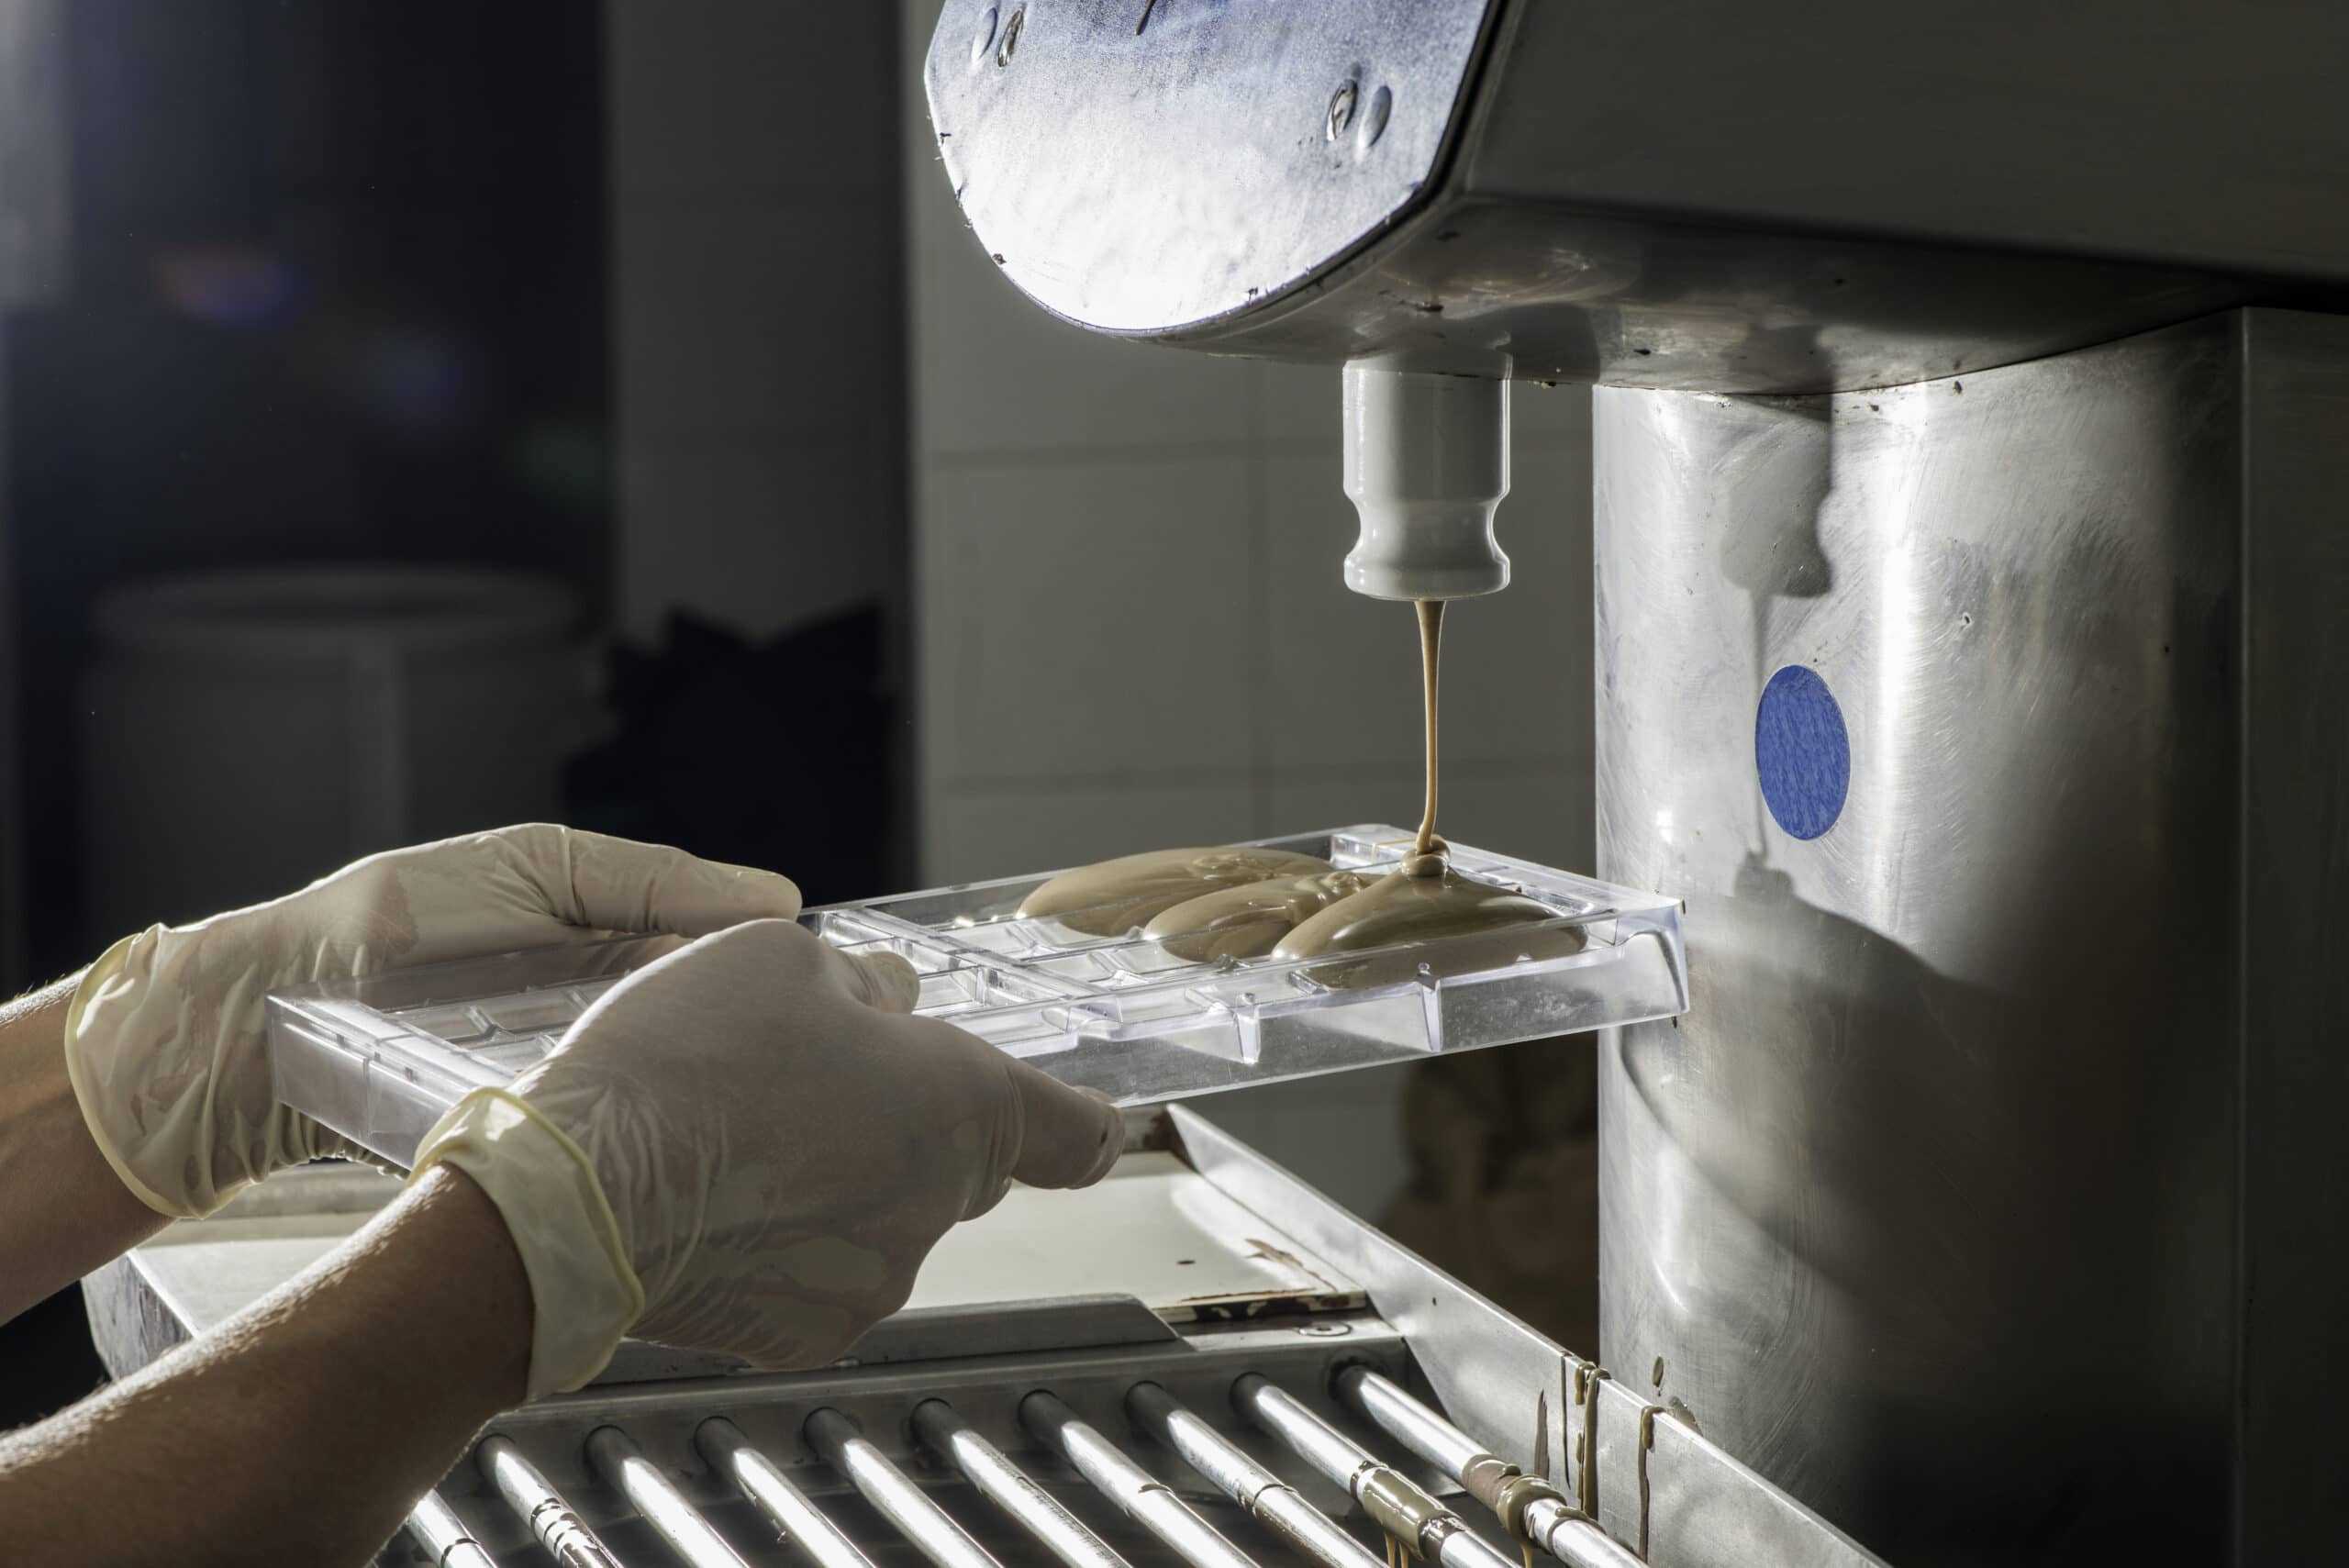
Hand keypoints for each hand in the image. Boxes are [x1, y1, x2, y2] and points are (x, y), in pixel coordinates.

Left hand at [64, 824, 799, 1218]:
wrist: (268, 1022)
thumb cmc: (392, 923)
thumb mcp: (535, 867)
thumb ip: (652, 880)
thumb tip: (781, 899)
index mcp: (618, 947)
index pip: (730, 960)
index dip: (782, 972)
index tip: (838, 983)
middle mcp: (606, 1019)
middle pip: (713, 1032)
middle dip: (756, 1039)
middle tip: (806, 1047)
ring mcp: (575, 1082)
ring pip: (672, 1090)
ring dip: (705, 1092)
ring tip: (755, 1098)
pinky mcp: (542, 1143)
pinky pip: (614, 1142)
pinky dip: (645, 1140)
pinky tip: (677, 1137)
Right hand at [410, 919, 1125, 1395]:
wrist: (573, 1200)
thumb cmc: (682, 1066)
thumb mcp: (778, 957)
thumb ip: (861, 984)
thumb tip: (885, 1003)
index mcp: (962, 1105)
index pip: (1076, 1134)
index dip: (1087, 1124)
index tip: (1098, 1129)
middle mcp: (934, 1205)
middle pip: (956, 1163)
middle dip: (905, 1123)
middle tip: (813, 1077)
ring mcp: (870, 1280)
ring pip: (878, 1219)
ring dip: (835, 1182)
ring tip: (739, 1136)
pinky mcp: (801, 1332)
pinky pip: (815, 1274)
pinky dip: (781, 1243)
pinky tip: (718, 1198)